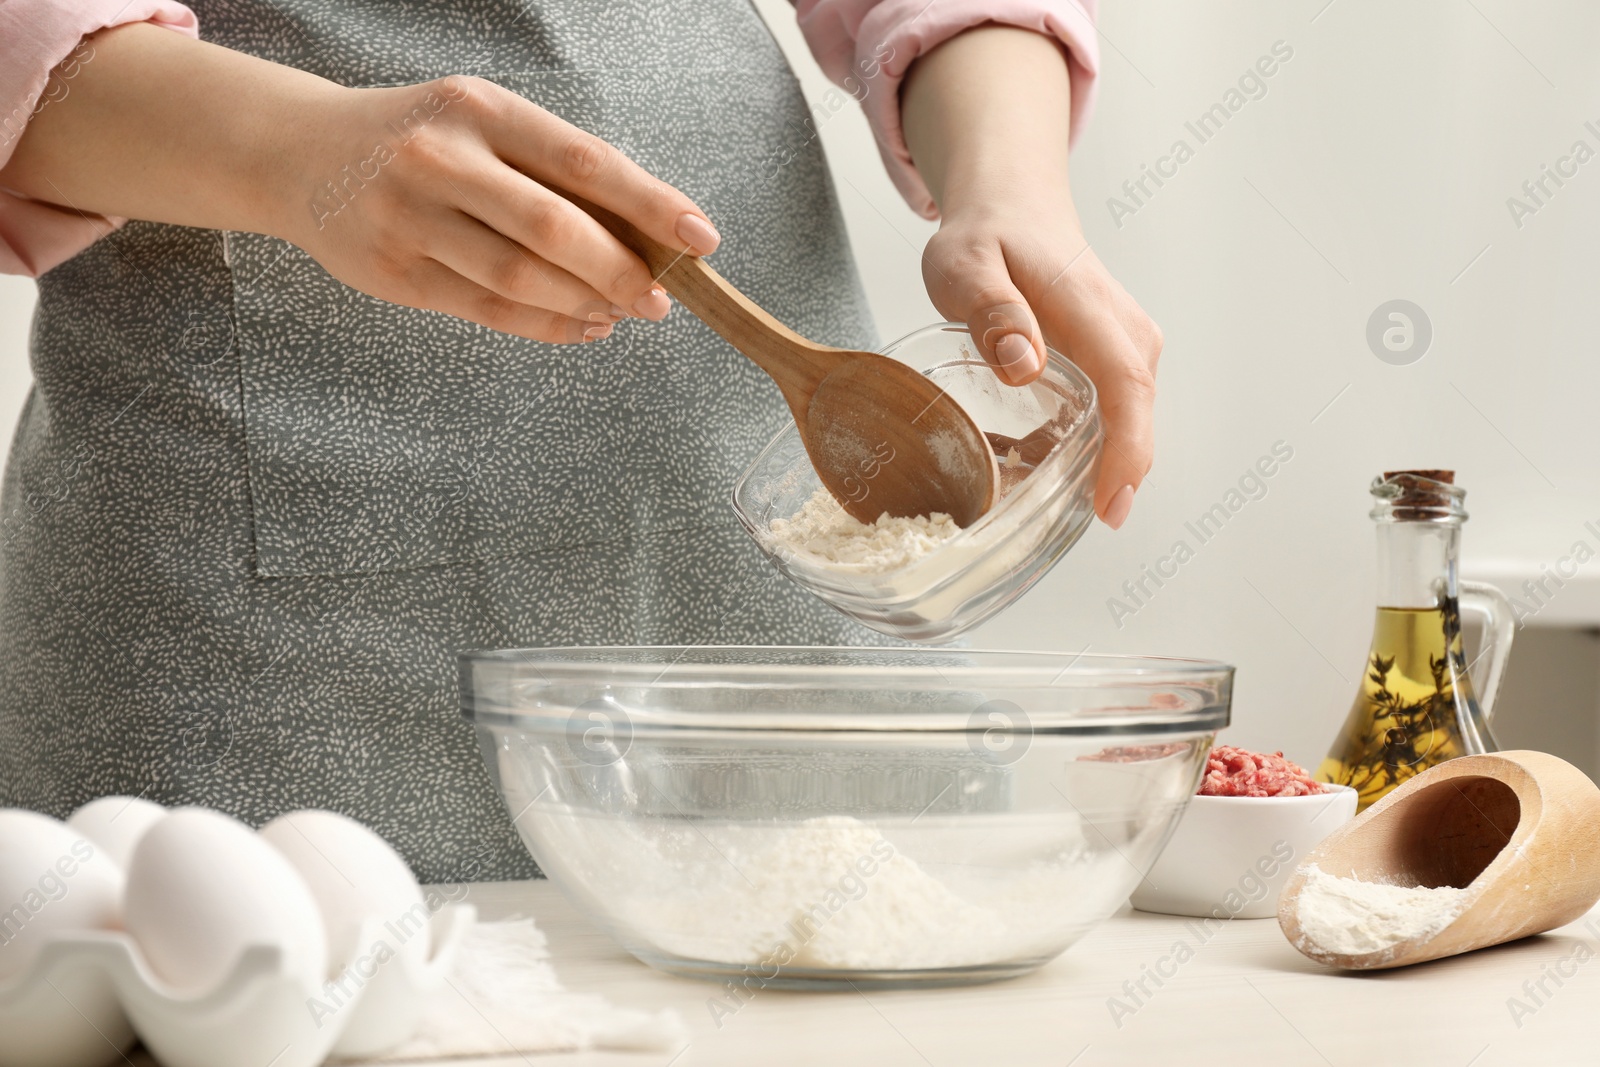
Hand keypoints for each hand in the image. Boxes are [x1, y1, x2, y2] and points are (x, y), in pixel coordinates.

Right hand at [280, 77, 723, 343]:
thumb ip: (552, 168)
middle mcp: (442, 158)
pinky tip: (583, 326)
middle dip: (622, 270)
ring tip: (624, 313)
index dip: (651, 203)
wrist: (300, 155)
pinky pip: (488, 310)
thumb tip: (648, 229)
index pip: (583, 161)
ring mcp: (411, 218)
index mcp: (479, 108)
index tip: (700, 236)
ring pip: (520, 278)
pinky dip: (548, 325)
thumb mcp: (481, 123)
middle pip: (554, 228)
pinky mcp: (395, 273)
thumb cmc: (419, 140)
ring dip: (587, 304)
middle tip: (660, 298)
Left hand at [921, 190, 1160, 529]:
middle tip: (1084, 522)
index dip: (1125, 452)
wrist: (1013, 205)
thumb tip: (1025, 365)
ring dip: (1106, 463)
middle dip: (1120, 475)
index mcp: (1091, 309)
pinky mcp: (1117, 355)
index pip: (1127, 388)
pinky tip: (1057, 468)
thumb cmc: (988, 235)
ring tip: (1061, 502)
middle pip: (1138, 414)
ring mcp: (1127, 343)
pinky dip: (1095, 444)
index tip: (1110, 504)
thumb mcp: (965, 265)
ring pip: (1131, 416)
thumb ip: (992, 310)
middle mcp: (1124, 330)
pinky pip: (1117, 409)